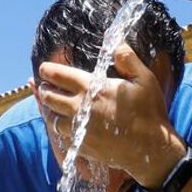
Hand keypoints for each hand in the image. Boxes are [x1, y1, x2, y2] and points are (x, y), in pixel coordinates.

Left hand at [35, 44, 184, 186]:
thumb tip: (116, 42)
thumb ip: (128, 58)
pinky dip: (57, 127)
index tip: (43, 69)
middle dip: (42, 89)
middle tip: (41, 86)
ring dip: (46, 109)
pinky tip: (60, 124)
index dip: (47, 70)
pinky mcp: (81, 146)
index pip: (58, 75)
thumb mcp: (144, 79)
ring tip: (45, 104)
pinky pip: (60, 135)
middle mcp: (79, 108)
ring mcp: (78, 129)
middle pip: (49, 97)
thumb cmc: (149, 112)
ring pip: (51, 118)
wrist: (150, 149)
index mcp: (92, 88)